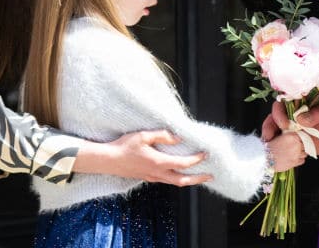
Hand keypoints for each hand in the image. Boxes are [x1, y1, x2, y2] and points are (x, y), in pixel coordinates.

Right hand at [75, 130, 212, 186]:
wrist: (107, 160)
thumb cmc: (124, 146)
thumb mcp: (144, 136)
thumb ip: (162, 136)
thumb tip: (178, 138)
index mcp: (158, 162)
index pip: (183, 163)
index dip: (196, 159)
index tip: (206, 154)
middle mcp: (157, 173)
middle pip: (183, 180)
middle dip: (198, 179)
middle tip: (211, 176)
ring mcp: (152, 177)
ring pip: (175, 182)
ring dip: (189, 180)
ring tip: (199, 176)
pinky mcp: (147, 177)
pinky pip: (166, 181)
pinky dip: (177, 178)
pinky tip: (179, 173)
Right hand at [261, 101, 318, 155]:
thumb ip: (316, 114)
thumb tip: (300, 118)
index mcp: (299, 106)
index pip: (281, 106)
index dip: (278, 114)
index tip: (285, 125)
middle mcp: (294, 118)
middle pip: (274, 121)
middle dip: (269, 129)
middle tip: (270, 139)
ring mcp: (295, 132)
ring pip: (277, 135)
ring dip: (272, 142)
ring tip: (272, 150)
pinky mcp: (298, 144)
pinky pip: (285, 147)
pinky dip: (280, 152)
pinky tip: (282, 158)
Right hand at [266, 132, 307, 171]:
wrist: (264, 158)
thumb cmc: (268, 147)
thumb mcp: (279, 136)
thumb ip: (289, 135)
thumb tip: (298, 135)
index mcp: (292, 136)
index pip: (304, 135)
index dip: (302, 138)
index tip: (300, 139)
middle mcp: (296, 145)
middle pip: (306, 144)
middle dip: (302, 145)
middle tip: (295, 146)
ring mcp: (296, 154)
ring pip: (305, 152)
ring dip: (301, 152)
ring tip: (293, 152)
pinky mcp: (295, 162)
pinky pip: (302, 160)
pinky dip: (299, 159)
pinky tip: (292, 158)